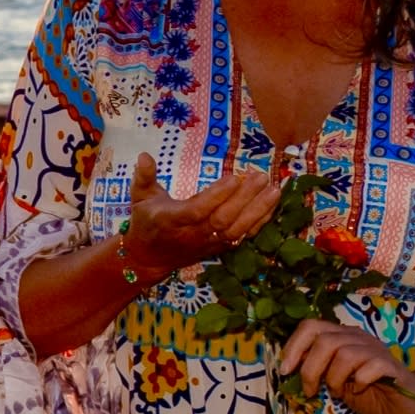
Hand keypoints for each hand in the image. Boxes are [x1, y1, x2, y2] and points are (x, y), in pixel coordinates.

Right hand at [123, 154, 279, 275]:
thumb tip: (144, 155)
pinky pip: (242, 237)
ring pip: (236, 230)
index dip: (216, 196)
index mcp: (172, 221)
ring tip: (274, 189)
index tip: (234, 177)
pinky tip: (272, 203)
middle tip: (261, 177)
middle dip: (244, 199)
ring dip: (257, 210)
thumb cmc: (146, 221)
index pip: (197, 210)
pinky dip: (259, 221)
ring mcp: (208, 243)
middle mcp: (193, 235)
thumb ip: (144, 176)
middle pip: (222, 220)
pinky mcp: (219, 248)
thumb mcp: (139, 197)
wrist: (149, 258)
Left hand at [279, 319, 414, 413]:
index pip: (312, 326)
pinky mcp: (391, 367)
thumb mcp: (337, 381)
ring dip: (334, 378)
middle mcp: (358, 337)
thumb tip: (290, 370)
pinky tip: (358, 390)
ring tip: (338, 392)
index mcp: (343, 336)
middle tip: (310, 391)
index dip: (294, 346)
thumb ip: (318, 370)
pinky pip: (370, 367)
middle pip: (325, 341)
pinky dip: (358, 381)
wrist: (409, 402)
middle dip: (310, 369)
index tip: (285, 370)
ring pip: (345, 354)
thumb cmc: (370, 391)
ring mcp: (376, 350)